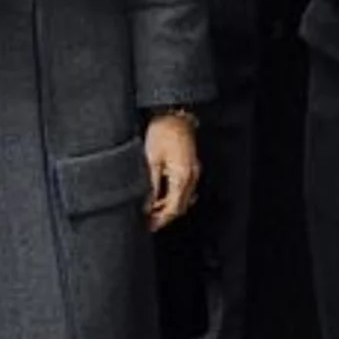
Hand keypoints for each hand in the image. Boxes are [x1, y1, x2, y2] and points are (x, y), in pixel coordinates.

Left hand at [144, 112, 198, 231]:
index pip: (174, 208)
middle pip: (181, 207)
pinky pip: (185, 189)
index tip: (147, 226)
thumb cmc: (162, 132)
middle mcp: (192, 176)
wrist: (175, 113)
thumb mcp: (151, 160)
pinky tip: (161, 198)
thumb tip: (145, 206)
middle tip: (147, 223)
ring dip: (169, 208)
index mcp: (182, 176)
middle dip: (164, 217)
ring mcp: (193, 171)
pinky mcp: (190, 166)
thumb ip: (150, 186)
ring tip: (151, 211)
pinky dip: (173, 197)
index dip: (160, 219)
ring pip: (184, 199)